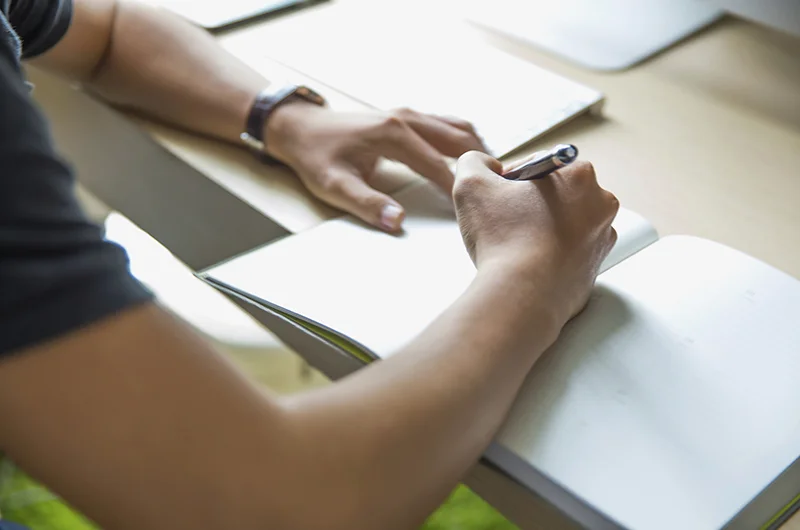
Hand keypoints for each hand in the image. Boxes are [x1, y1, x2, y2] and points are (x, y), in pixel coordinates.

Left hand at [265, 103, 485, 231]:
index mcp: (394, 135)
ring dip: (475, 148)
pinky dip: (462, 139)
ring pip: (455, 127)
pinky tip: (470, 157)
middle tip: (500, 188)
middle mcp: (406, 118)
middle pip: (457, 139)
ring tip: (492, 174)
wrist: (300, 129)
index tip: (475, 208)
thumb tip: (399, 223)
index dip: (458, 188)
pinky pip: (444, 124)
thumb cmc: (317, 158)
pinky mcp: (405, 116)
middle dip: (479, 162)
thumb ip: (368, 205)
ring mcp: (407, 114)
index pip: (438, 165)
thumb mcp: (335, 187)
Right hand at [453, 152, 618, 323]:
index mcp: (579, 175)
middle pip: (554, 194)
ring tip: (514, 245)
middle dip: (529, 204)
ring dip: (539, 229)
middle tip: (504, 222)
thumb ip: (474, 162)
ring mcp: (601, 239)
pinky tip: (527, 263)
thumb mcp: (472, 183)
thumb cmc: (504, 240)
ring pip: (562, 223)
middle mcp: (600, 204)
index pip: (537, 165)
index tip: (497, 199)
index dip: (510, 181)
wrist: (522, 297)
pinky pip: (567, 253)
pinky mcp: (594, 269)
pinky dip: (549, 255)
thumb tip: (484, 166)